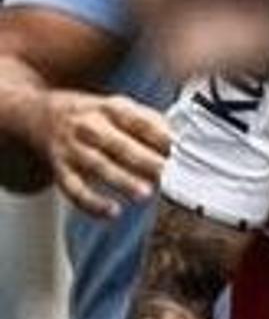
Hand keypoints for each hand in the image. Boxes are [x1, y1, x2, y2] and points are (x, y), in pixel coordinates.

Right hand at [40, 89, 170, 216]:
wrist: (35, 113)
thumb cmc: (91, 114)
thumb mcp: (118, 106)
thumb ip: (149, 121)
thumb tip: (182, 139)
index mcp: (110, 109)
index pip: (138, 121)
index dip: (160, 135)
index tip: (180, 149)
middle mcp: (89, 127)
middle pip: (119, 144)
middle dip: (144, 160)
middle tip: (168, 174)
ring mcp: (72, 148)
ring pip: (98, 166)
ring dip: (122, 181)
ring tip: (144, 194)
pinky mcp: (59, 169)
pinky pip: (73, 189)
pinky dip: (91, 203)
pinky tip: (111, 212)